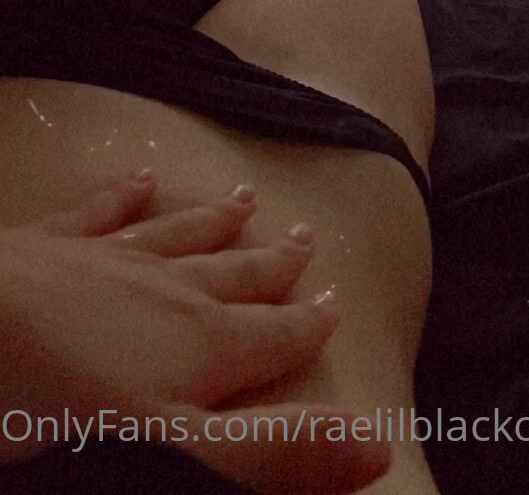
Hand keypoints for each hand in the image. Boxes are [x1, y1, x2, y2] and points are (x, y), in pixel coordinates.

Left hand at [0, 171, 389, 493]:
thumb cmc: (71, 409)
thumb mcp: (183, 448)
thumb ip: (275, 449)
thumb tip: (379, 444)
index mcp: (203, 346)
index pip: (276, 334)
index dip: (310, 324)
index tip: (337, 301)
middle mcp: (169, 291)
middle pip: (233, 277)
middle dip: (272, 263)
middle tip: (306, 236)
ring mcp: (109, 258)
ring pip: (178, 237)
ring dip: (213, 223)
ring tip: (244, 199)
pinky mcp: (52, 243)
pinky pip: (102, 211)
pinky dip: (125, 195)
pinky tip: (141, 177)